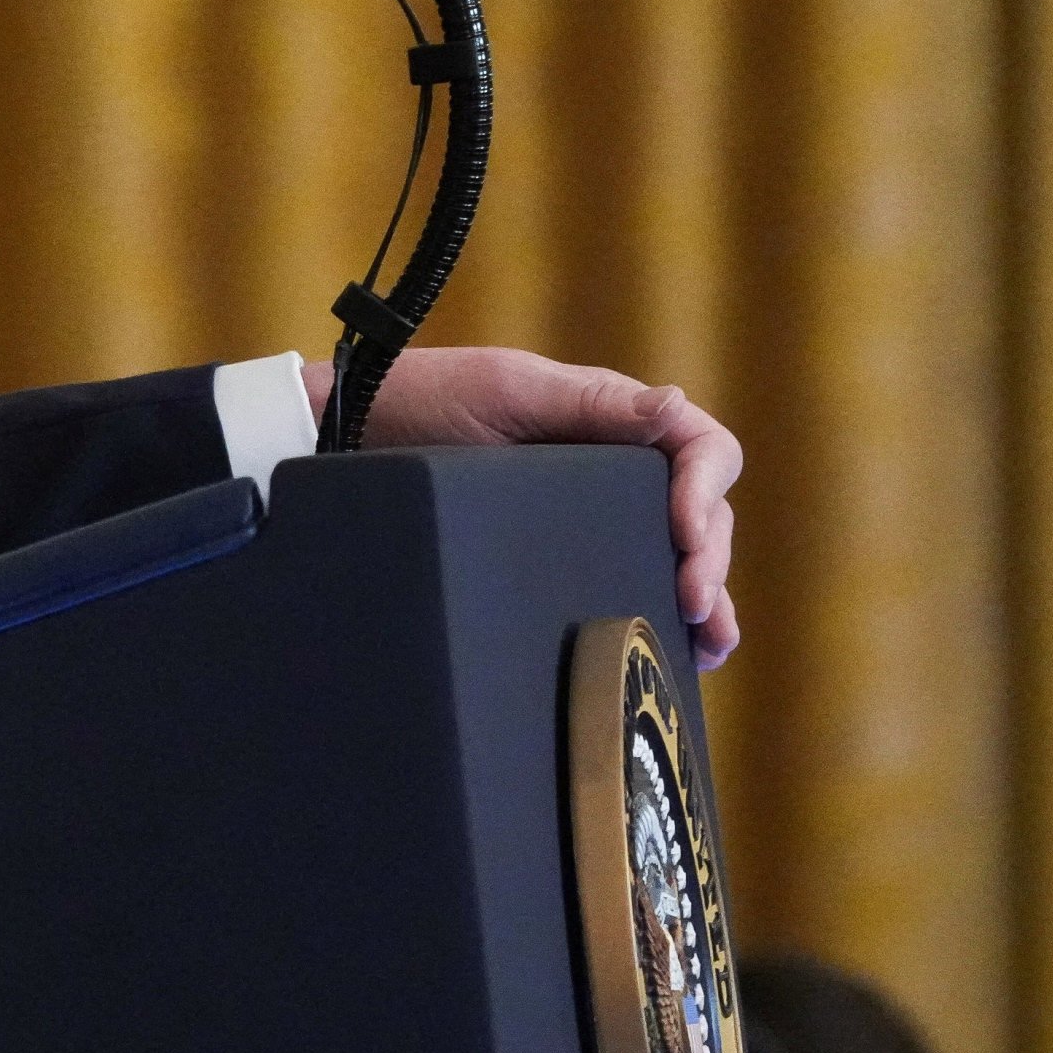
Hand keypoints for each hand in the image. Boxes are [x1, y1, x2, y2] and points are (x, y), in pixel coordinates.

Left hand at [308, 345, 744, 669]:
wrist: (341, 441)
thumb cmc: (417, 402)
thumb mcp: (505, 394)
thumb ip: (592, 405)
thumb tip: (677, 408)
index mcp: (608, 420)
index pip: (699, 449)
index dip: (708, 492)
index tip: (685, 536)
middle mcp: (610, 470)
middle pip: (702, 512)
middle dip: (710, 560)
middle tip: (693, 606)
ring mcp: (587, 519)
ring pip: (675, 558)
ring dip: (706, 600)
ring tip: (707, 645)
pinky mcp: (556, 560)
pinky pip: (626, 586)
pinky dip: (663, 621)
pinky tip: (682, 657)